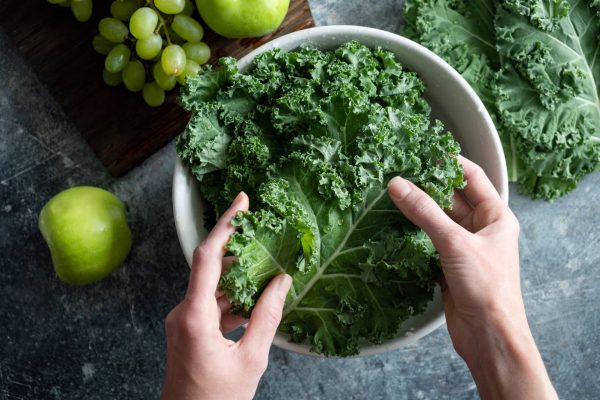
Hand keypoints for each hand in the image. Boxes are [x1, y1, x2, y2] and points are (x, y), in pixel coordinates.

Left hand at [161, 192, 291, 399]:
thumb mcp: (251, 358)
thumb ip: (268, 316)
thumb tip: (282, 282)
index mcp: (194, 317)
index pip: (207, 256)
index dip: (226, 225)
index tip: (242, 201)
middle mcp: (182, 313)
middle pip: (211, 268)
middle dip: (239, 251)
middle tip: (266, 237)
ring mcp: (182, 321)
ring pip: (213, 288)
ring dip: (239, 279)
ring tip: (269, 271)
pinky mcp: (187, 330)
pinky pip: (211, 304)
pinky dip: (233, 299)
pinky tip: (256, 302)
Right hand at [388, 156, 556, 399]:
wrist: (488, 336)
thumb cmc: (487, 288)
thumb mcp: (455, 242)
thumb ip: (424, 212)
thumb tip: (398, 184)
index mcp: (495, 217)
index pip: (472, 177)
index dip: (448, 162)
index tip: (421, 152)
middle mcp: (481, 229)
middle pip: (451, 198)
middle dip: (426, 186)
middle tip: (398, 173)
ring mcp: (463, 248)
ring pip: (437, 220)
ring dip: (417, 210)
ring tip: (390, 195)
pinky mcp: (448, 265)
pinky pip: (428, 241)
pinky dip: (413, 234)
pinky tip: (394, 226)